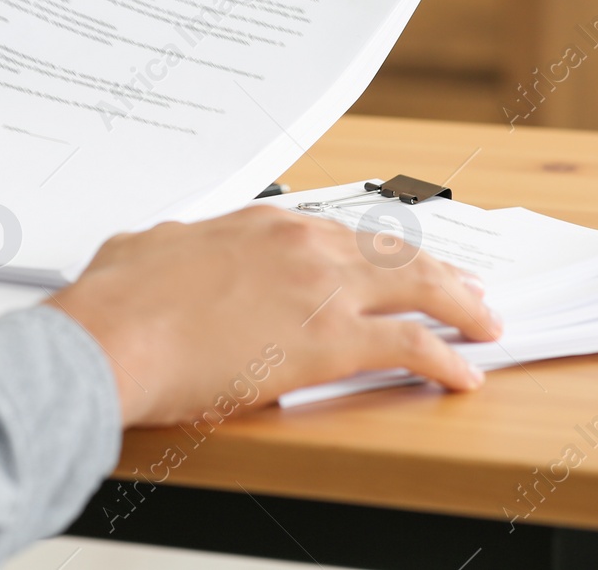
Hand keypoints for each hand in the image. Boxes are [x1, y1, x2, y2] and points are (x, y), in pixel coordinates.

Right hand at [47, 205, 501, 427]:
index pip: (340, 234)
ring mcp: (321, 288)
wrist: (111, 336)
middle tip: (467, 287)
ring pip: (418, 287)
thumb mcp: (142, 250)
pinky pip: (412, 346)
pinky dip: (447, 358)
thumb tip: (163, 249)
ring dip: (461, 305)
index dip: (375, 253)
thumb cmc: (117, 303)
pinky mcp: (331, 340)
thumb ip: (170, 247)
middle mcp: (301, 244)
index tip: (392, 264)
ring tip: (486, 322)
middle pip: (393, 252)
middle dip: (438, 272)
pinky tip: (464, 374)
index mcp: (261, 223)